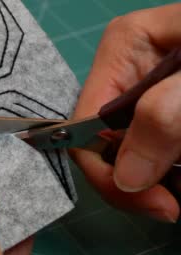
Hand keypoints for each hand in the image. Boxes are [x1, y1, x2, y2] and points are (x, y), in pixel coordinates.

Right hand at [71, 3, 180, 222]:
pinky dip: (174, 174)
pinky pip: (156, 155)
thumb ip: (167, 115)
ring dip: (161, 181)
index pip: (85, 124)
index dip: (108, 169)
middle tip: (176, 205)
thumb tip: (127, 178)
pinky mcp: (169, 116)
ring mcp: (149, 96)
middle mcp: (130, 73)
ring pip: (132, 157)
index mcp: (125, 48)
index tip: (156, 201)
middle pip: (107, 145)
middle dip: (140, 180)